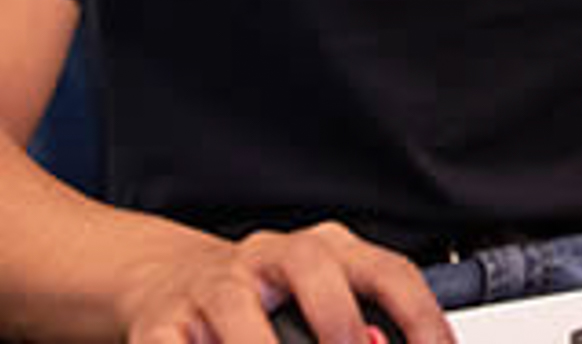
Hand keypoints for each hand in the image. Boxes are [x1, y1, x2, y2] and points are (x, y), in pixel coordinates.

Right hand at [120, 222, 452, 343]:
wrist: (166, 280)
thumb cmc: (260, 298)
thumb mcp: (319, 303)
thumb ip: (357, 326)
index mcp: (325, 250)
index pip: (387, 271)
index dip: (419, 316)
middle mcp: (272, 256)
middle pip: (316, 275)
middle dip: (340, 329)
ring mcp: (216, 287)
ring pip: (241, 317)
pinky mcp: (162, 324)